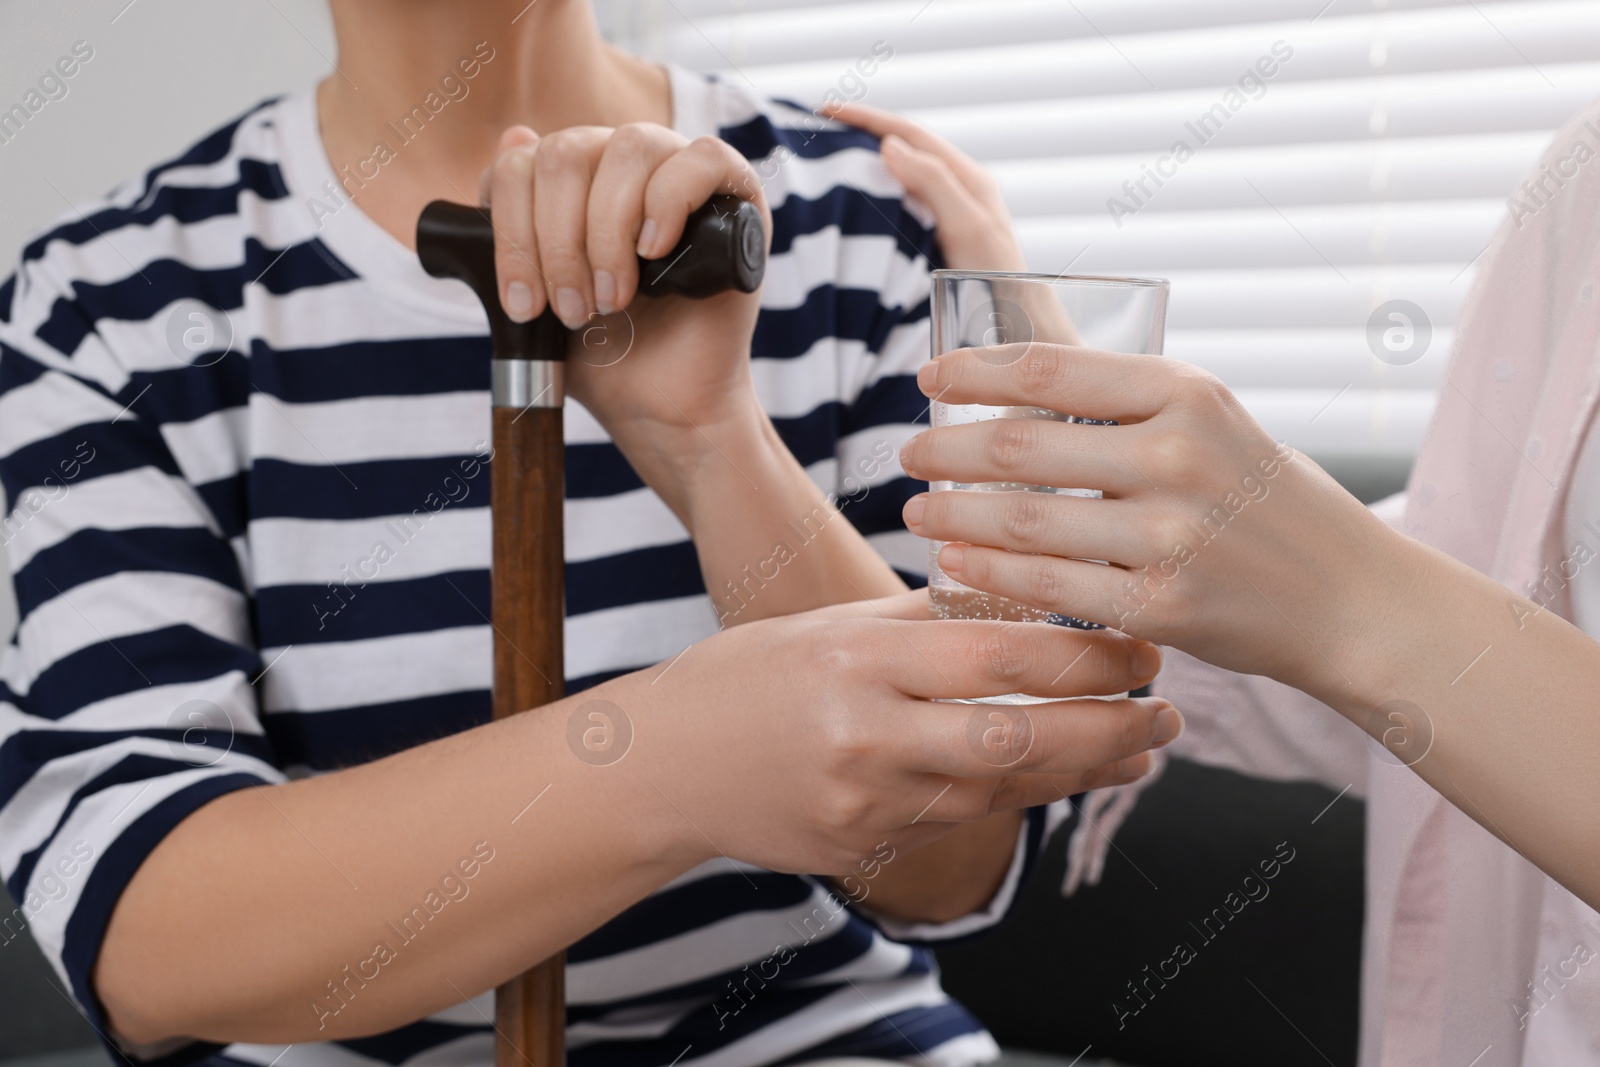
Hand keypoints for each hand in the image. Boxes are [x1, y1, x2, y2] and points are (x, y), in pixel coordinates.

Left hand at [480, 123, 771, 436]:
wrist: (661, 406)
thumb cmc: (604, 353)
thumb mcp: (537, 292)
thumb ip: (516, 226)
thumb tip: (512, 138)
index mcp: (575, 180)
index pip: (521, 162)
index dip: (512, 232)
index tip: (523, 306)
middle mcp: (625, 165)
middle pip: (568, 153)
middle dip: (558, 242)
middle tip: (573, 311)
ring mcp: (681, 173)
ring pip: (629, 148)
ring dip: (609, 230)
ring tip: (614, 297)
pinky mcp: (737, 196)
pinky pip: (701, 158)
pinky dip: (669, 201)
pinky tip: (656, 251)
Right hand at [600, 590, 1179, 874]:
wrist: (663, 766)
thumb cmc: (747, 677)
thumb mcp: (827, 624)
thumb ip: (919, 620)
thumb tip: (1016, 600)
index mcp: (858, 656)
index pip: (998, 654)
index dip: (1085, 654)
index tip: (1142, 647)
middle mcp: (865, 731)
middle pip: (1016, 736)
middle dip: (1109, 729)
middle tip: (1169, 713)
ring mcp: (863, 800)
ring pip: (998, 788)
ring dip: (1079, 770)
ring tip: (1138, 749)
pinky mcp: (860, 846)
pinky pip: (957, 819)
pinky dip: (1017, 796)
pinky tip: (1060, 779)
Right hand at [825, 102, 1025, 271]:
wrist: (1016, 327)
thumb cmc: (997, 280)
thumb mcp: (967, 225)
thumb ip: (933, 182)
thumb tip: (889, 145)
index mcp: (967, 178)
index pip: (909, 134)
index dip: (866, 119)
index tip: (824, 111)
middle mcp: (956, 190)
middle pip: (903, 148)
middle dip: (860, 134)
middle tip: (815, 132)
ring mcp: (946, 215)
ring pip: (899, 177)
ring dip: (863, 165)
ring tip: (824, 162)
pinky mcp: (936, 239)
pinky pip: (898, 206)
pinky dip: (871, 197)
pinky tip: (850, 208)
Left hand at [896, 345, 1408, 694]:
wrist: (1352, 598)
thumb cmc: (1269, 503)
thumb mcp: (1215, 425)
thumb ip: (1130, 409)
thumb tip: (1015, 396)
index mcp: (1188, 394)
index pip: (1050, 371)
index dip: (972, 372)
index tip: (928, 379)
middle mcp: (1178, 456)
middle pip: (1020, 446)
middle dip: (946, 449)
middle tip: (908, 452)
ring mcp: (1170, 535)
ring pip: (1023, 519)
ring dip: (953, 512)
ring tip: (917, 508)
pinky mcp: (1162, 606)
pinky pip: (1048, 585)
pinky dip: (988, 569)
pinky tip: (953, 559)